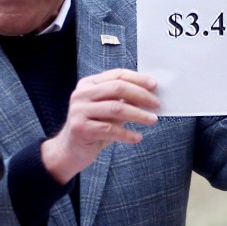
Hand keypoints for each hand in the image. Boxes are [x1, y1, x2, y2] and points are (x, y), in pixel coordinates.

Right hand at [41, 69, 159, 183]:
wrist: (70, 150)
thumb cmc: (93, 128)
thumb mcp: (107, 110)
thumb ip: (122, 99)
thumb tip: (149, 95)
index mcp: (88, 84)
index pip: (116, 75)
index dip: (137, 79)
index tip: (154, 86)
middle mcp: (82, 94)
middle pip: (117, 88)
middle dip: (141, 95)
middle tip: (156, 104)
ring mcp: (79, 111)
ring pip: (116, 108)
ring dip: (138, 114)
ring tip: (152, 120)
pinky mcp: (80, 128)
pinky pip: (110, 130)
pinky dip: (127, 134)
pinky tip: (137, 138)